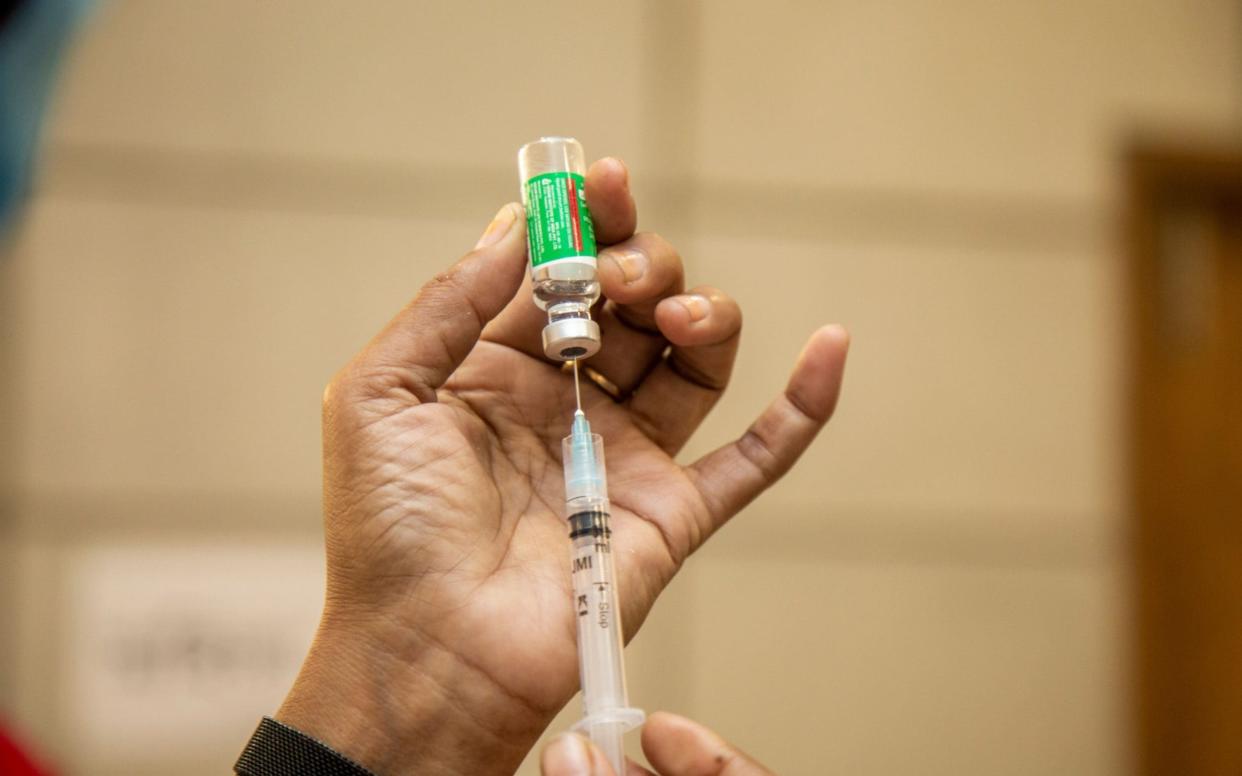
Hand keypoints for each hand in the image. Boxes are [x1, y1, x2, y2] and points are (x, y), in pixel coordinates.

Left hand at [275, 158, 848, 774]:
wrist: (428, 650)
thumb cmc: (388, 532)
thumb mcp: (380, 394)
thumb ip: (447, 304)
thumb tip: (512, 225)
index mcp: (497, 369)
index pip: (557, 274)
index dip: (581, 225)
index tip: (596, 182)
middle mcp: (568, 402)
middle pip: (634, 304)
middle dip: (639, 265)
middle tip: (618, 275)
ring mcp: (626, 455)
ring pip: (695, 360)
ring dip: (704, 314)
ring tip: (674, 313)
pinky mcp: (673, 512)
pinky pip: (755, 457)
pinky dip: (803, 407)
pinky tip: (831, 346)